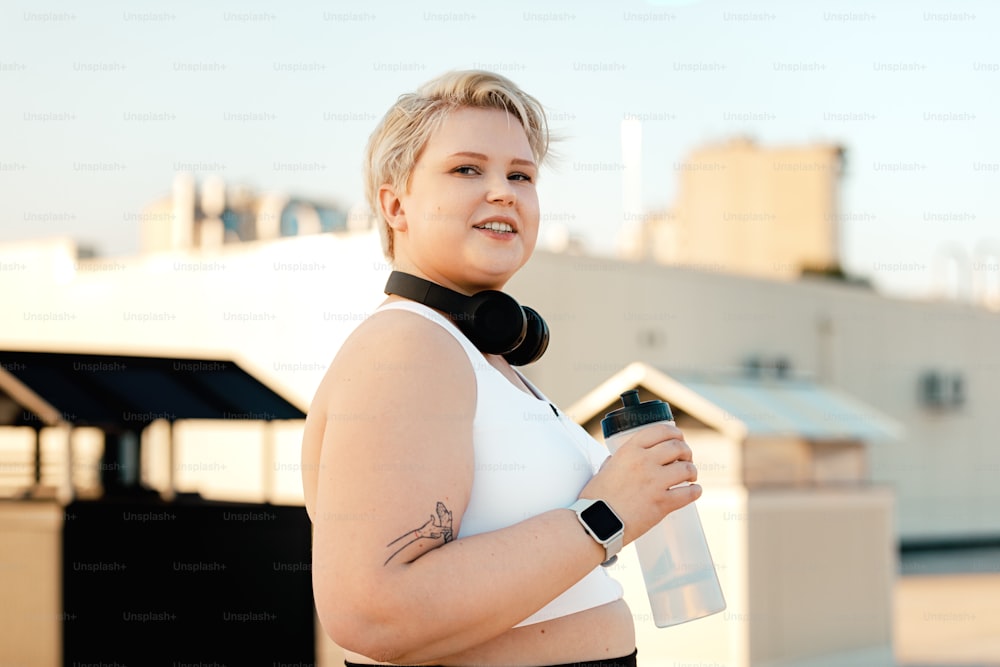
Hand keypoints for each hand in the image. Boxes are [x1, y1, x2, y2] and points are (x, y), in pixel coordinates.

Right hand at [578, 423, 699, 545]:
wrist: (596, 523)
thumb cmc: (596, 498)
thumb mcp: (604, 470)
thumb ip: (616, 461)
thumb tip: (618, 460)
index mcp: (629, 451)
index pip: (660, 431)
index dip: (675, 433)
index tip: (679, 438)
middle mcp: (644, 462)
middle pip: (677, 447)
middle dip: (686, 452)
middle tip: (686, 459)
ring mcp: (655, 482)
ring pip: (687, 469)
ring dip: (692, 471)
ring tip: (690, 476)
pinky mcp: (662, 503)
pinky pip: (688, 493)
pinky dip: (695, 491)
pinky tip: (694, 490)